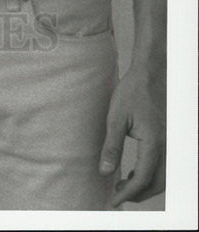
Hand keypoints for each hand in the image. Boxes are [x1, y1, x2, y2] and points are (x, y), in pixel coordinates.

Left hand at [98, 62, 165, 205]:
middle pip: (156, 184)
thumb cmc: (132, 92)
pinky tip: (133, 171)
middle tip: (117, 195)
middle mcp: (166, 147)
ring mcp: (169, 143)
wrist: (149, 75)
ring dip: (145, 186)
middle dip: (138, 194)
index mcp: (154, 144)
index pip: (142, 179)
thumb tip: (105, 172)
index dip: (127, 193)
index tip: (113, 200)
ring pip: (163, 177)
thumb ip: (111, 147)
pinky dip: (150, 175)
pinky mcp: (167, 139)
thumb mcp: (116, 118)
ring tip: (124, 185)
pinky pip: (163, 165)